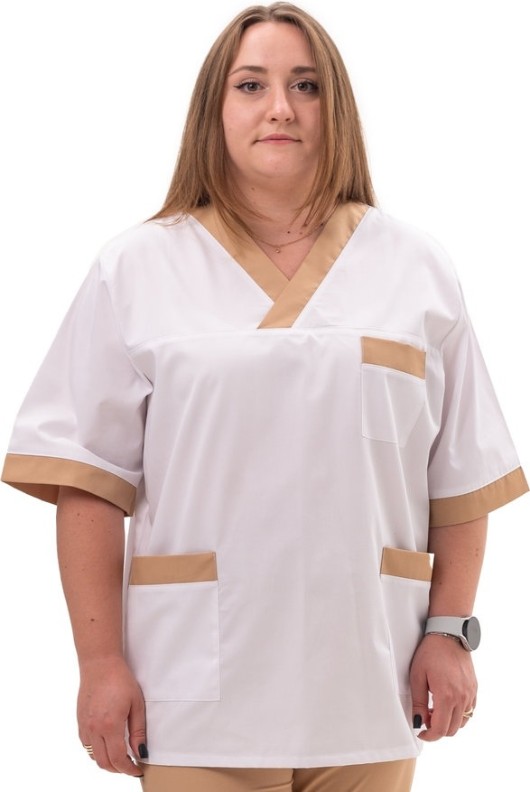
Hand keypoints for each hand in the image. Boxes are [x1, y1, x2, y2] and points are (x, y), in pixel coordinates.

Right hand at [77, 655, 145, 774]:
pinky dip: (97, 751)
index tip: (137, 770)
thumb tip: (141, 751)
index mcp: (109, 725)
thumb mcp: (136, 704)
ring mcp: (84, 726)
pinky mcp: (80, 721)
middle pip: (104, 763)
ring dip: (107, 761)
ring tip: (121, 757)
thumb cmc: (120, 680)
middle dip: (118, 769)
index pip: (118, 759)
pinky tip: (107, 745)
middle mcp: (93, 729)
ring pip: (94, 756)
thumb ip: (138, 731)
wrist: (100, 664)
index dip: (128, 769)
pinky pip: (87, 745)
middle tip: (130, 766)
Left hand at [409, 634, 476, 740]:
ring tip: (435, 710)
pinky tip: (447, 704)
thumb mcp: (417, 676)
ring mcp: (470, 694)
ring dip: (448, 723)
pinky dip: (459, 715)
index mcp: (446, 696)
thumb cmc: (430, 653)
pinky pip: (469, 712)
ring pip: (462, 723)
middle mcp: (461, 698)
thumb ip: (418, 702)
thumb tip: (418, 723)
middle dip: (437, 730)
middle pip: (451, 729)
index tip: (419, 731)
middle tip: (425, 718)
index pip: (440, 729)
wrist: (449, 634)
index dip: (428, 735)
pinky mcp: (474, 689)